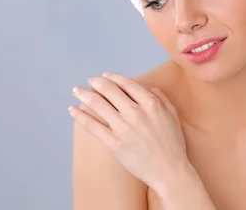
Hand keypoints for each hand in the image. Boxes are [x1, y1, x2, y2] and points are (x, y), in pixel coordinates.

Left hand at [69, 72, 188, 192]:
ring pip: (98, 104)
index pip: (126, 83)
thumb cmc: (172, 144)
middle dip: (95, 82)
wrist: (169, 171)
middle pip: (109, 90)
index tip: (104, 75)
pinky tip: (73, 110)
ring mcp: (123, 128)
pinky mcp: (114, 143)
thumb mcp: (172, 114)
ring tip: (76, 90)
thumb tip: (147, 87)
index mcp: (150, 103)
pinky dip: (80, 116)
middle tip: (89, 81)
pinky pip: (92, 126)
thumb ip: (160, 97)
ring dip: (84, 95)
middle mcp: (135, 112)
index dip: (112, 77)